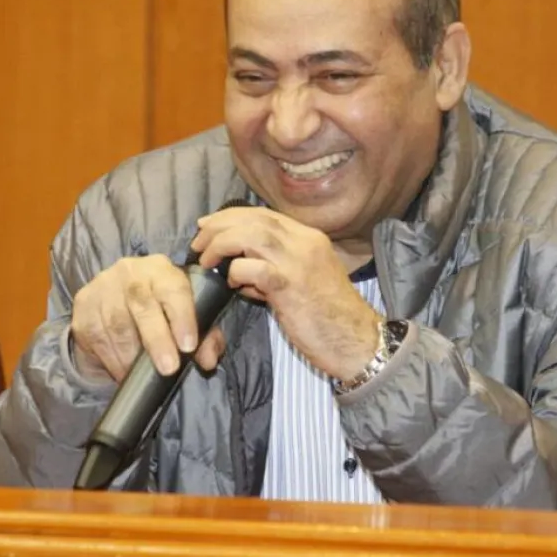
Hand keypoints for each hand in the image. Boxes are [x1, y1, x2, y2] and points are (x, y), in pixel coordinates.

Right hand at [69, 255, 225, 383]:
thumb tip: (208, 360)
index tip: (189, 346)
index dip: (183, 317)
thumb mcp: (187, 319)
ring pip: (116, 323)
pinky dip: (112, 359)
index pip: (174, 288)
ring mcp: (102, 286)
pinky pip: (97, 336)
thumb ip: (204, 337)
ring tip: (143, 375)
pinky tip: (122, 371)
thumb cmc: (160, 310)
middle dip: (157, 339)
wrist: (116, 300)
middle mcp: (130, 271)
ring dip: (132, 356)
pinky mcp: (83, 305)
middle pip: (142, 303)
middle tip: (169, 368)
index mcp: (161, 269)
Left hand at [190, 207, 381, 380]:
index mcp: (309, 238)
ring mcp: (299, 262)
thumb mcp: (303, 284)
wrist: (358, 341)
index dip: (231, 216)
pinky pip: (253, 269)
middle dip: (219, 225)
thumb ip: (273, 272)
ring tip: (206, 259)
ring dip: (221, 244)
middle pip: (253, 219)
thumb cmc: (330, 317)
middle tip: (198, 240)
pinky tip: (231, 285)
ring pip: (251, 236)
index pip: (264, 215)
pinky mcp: (291, 286)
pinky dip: (235, 272)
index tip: (208, 225)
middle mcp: (305, 243)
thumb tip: (239, 272)